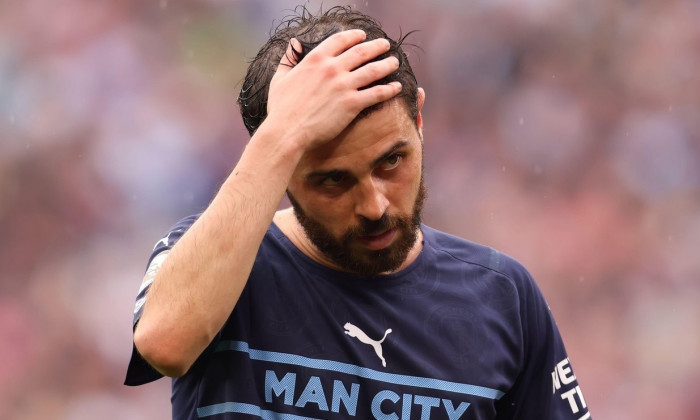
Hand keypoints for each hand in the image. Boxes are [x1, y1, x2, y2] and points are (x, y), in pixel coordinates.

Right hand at [265, 29, 401, 149]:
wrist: (288, 132)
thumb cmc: (281, 109)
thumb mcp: (280, 78)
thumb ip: (288, 59)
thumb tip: (293, 43)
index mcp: (315, 59)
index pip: (340, 40)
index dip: (354, 36)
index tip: (363, 36)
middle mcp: (332, 68)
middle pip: (361, 52)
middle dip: (376, 47)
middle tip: (386, 45)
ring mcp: (344, 85)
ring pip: (373, 70)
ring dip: (387, 64)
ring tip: (395, 62)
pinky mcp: (352, 104)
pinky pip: (377, 93)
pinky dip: (389, 89)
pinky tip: (397, 87)